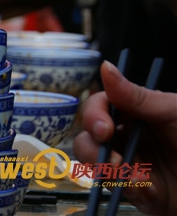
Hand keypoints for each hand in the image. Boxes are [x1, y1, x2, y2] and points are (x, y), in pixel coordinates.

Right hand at [73, 61, 176, 214]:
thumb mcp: (173, 113)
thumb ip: (137, 96)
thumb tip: (105, 66)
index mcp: (134, 112)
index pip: (99, 106)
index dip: (94, 115)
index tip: (103, 129)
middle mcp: (126, 136)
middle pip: (88, 136)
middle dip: (93, 148)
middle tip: (114, 161)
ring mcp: (128, 162)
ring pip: (92, 163)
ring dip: (106, 170)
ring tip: (133, 177)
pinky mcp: (134, 189)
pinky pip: (115, 188)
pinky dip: (126, 188)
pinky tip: (146, 188)